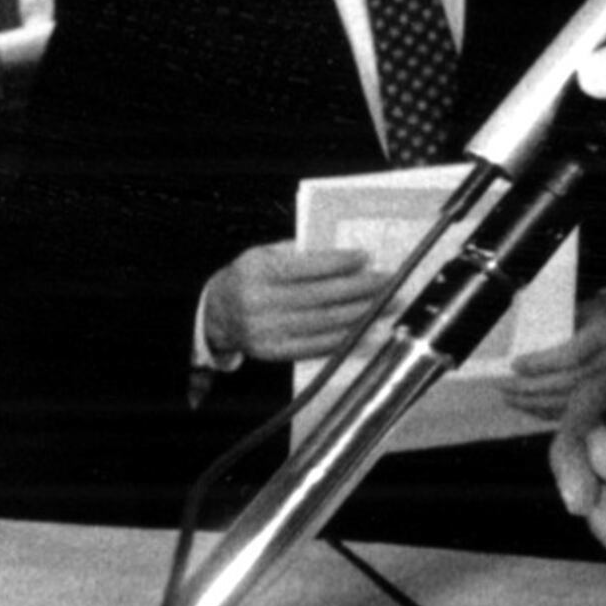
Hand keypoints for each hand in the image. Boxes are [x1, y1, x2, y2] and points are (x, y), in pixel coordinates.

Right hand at [203, 242, 385, 363]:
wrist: (216, 313)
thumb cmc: (252, 276)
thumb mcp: (265, 255)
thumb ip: (301, 254)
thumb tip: (350, 257)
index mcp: (256, 272)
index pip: (304, 267)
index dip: (337, 263)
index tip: (365, 256)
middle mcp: (257, 303)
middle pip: (319, 297)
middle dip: (360, 288)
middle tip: (389, 281)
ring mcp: (264, 331)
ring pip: (322, 323)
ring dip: (361, 313)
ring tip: (387, 304)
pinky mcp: (273, 352)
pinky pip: (315, 346)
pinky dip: (346, 339)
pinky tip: (367, 330)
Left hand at [504, 293, 605, 419]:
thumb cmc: (590, 316)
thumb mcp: (575, 310)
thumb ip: (553, 326)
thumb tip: (521, 348)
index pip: (574, 353)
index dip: (542, 363)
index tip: (515, 364)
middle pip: (569, 381)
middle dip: (531, 386)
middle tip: (503, 385)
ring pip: (569, 400)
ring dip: (533, 402)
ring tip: (508, 396)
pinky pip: (572, 409)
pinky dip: (544, 410)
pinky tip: (525, 404)